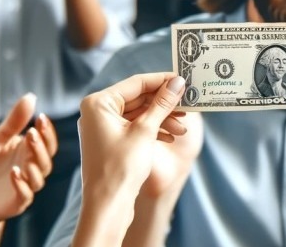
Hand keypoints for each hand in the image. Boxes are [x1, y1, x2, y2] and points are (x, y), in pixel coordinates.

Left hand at [0, 93, 57, 228]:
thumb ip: (14, 122)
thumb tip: (31, 96)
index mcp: (31, 153)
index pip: (48, 141)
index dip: (47, 131)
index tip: (41, 117)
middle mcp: (33, 168)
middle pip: (46, 157)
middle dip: (41, 145)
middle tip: (32, 132)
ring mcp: (27, 186)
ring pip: (40, 176)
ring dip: (35, 164)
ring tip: (26, 155)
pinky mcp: (17, 202)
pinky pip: (25, 194)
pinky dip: (21, 184)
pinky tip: (14, 173)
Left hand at [78, 73, 202, 200]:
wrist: (108, 206)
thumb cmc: (120, 168)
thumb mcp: (146, 130)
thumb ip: (162, 103)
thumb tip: (178, 82)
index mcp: (98, 103)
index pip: (136, 83)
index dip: (162, 80)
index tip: (183, 79)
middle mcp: (97, 111)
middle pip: (139, 97)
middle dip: (164, 103)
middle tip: (188, 103)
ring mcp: (103, 126)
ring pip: (139, 113)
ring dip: (162, 118)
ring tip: (183, 127)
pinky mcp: (111, 139)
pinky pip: (135, 126)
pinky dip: (153, 129)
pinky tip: (171, 136)